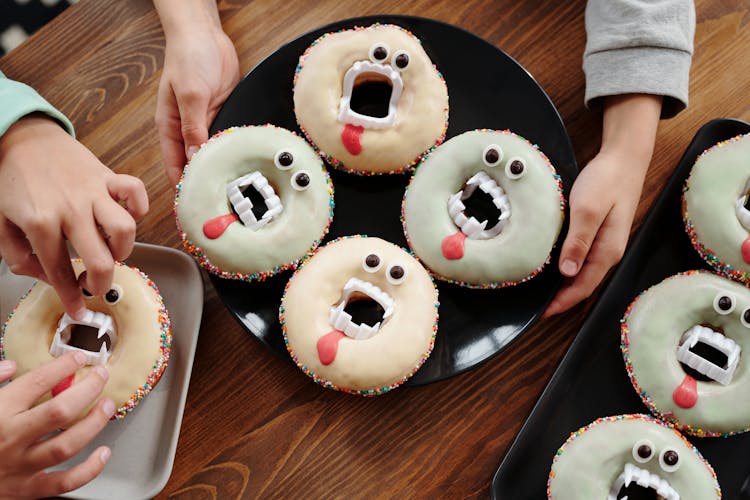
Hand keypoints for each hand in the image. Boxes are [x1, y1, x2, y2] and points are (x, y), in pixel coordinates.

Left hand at [0, 115, 148, 319]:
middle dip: (101, 284)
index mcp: (40, 223)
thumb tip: (45, 276)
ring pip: (125, 230)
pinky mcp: (107, 176)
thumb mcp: (1, 223)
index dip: (71, 297)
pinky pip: (135, 192)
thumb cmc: (12, 179)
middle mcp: (71, 209)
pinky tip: (127, 216)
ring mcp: (93, 192)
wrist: (21, 137)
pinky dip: (138, 208)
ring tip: (111, 251)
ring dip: (123, 249)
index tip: (78, 309)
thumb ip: (18, 255)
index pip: (60, 271)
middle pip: (101, 260)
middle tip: (95, 286)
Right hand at [0, 353, 114, 497]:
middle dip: (87, 390)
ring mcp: (20, 465)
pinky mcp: (26, 489)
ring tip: (107, 406)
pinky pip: (65, 482)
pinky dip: (89, 469)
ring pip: (67, 445)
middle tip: (101, 376)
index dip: (63, 366)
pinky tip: (103, 452)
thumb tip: (11, 365)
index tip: (79, 358)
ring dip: (93, 424)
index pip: (36, 382)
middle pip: (60, 411)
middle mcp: (11, 438)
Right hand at [154, 8, 239, 186]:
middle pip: (196, 164)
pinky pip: (228, 139)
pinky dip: (234, 150)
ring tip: (235, 188)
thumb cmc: (187, 58)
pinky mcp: (223, 116)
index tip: (194, 206)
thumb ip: (194, 128)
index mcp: (170, 127)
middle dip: (205, 181)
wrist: (206, 35)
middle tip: (221, 203)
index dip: (183, 186)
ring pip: (214, 154)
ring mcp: (206, 123)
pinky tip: (244, 162)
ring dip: (222, 166)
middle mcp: (187, 129)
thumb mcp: (190, 95)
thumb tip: (196, 158)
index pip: (174, 165)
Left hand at [545, 94, 661, 316]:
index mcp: (607, 250)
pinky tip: (550, 268)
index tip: (541, 314)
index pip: (583, 287)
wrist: (624, 158)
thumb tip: (567, 272)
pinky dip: (566, 269)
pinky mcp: (598, 233)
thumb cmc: (607, 180)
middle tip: (534, 309)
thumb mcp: (588, 209)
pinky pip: (581, 259)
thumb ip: (579, 241)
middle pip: (583, 285)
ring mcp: (603, 243)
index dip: (562, 303)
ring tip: (539, 294)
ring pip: (581, 274)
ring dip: (562, 287)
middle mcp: (607, 252)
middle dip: (561, 300)